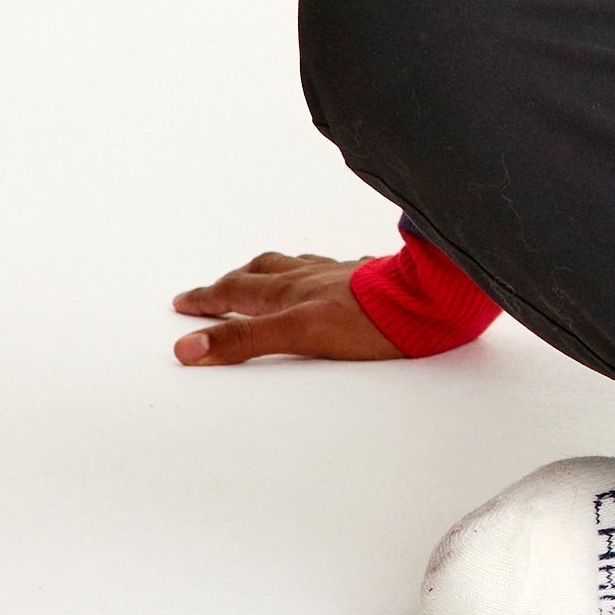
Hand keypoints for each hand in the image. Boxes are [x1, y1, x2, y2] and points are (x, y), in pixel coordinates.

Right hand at [172, 252, 399, 366]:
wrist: (431, 299)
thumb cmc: (370, 321)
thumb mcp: (297, 335)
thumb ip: (244, 342)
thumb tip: (188, 348)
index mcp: (288, 293)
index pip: (235, 293)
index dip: (206, 300)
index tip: (183, 302)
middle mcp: (311, 278)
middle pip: (261, 274)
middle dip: (231, 282)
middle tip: (213, 288)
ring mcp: (342, 275)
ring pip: (296, 266)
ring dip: (271, 271)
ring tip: (261, 273)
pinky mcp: (371, 277)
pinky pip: (336, 268)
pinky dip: (319, 270)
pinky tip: (330, 273)